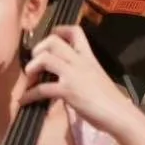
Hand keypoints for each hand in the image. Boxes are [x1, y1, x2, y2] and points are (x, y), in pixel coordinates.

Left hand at [21, 25, 135, 133]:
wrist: (119, 114)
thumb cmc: (110, 101)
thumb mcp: (95, 79)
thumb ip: (79, 74)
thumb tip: (61, 79)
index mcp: (88, 57)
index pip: (76, 31)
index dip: (59, 30)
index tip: (49, 38)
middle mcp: (80, 62)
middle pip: (53, 41)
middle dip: (37, 50)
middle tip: (34, 64)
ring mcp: (73, 75)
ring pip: (44, 58)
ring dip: (31, 68)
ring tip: (29, 80)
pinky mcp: (68, 91)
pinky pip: (41, 88)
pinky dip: (28, 95)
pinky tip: (24, 101)